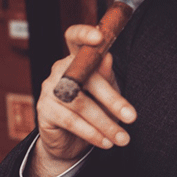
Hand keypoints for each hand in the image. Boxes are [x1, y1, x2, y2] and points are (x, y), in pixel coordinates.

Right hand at [28, 25, 136, 176]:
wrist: (73, 140)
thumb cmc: (96, 106)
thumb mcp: (107, 90)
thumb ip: (107, 75)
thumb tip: (107, 57)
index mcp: (77, 57)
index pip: (74, 38)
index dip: (84, 34)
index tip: (99, 37)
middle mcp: (60, 69)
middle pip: (86, 79)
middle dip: (113, 100)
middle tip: (132, 118)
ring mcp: (49, 89)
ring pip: (80, 104)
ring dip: (105, 124)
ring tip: (123, 138)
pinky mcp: (43, 110)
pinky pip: (71, 121)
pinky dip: (92, 133)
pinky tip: (106, 142)